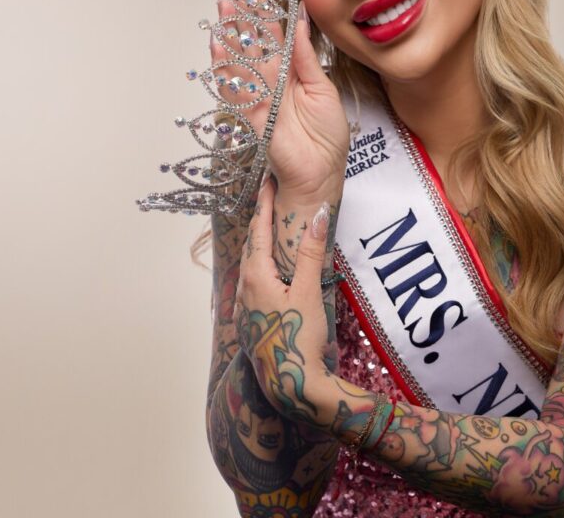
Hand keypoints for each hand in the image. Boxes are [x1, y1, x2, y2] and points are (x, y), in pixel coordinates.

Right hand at [209, 0, 349, 197]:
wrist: (322, 175)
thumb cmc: (326, 137)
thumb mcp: (322, 88)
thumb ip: (305, 56)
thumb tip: (299, 19)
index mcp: (289, 71)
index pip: (271, 34)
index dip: (262, 9)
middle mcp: (270, 81)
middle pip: (251, 40)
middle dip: (240, 11)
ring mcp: (258, 97)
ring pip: (240, 58)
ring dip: (231, 30)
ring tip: (223, 3)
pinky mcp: (252, 116)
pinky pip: (236, 89)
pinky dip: (227, 67)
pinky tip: (219, 44)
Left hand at [233, 177, 335, 428]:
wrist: (291, 384)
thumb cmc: (301, 338)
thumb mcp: (310, 291)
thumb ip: (313, 251)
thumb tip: (319, 214)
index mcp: (256, 276)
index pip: (259, 230)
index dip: (264, 203)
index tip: (267, 180)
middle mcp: (244, 288)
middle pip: (251, 246)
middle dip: (259, 220)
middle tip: (268, 197)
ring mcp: (244, 307)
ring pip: (249, 266)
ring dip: (258, 245)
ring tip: (268, 229)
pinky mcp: (249, 322)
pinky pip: (251, 284)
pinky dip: (259, 268)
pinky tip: (267, 272)